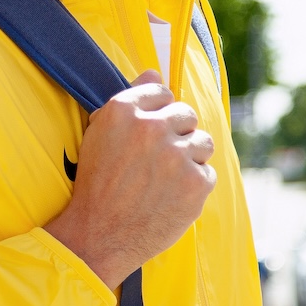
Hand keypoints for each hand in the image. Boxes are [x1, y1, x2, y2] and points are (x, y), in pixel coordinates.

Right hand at [45, 70, 215, 288]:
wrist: (98, 236)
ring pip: (204, 142)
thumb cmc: (97, 185)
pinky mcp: (195, 183)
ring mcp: (176, 155)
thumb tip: (155, 69)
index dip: (158, 115)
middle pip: (187, 115)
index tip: (149, 136)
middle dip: (177, 135)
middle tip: (158, 162)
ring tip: (167, 180)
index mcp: (124, 110)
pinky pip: (208, 174)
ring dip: (191, 159)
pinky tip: (171, 198)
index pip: (162, 92)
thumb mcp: (99, 135)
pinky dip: (194, 187)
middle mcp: (152, 127)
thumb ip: (130, 100)